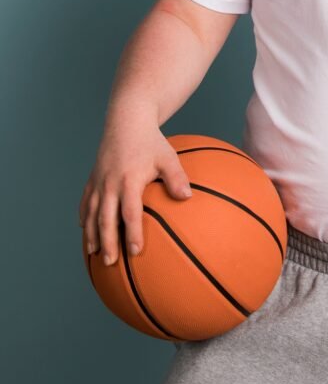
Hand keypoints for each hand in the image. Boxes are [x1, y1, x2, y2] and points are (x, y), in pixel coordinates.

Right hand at [78, 124, 192, 266]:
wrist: (127, 120)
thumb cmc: (151, 141)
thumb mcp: (168, 157)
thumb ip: (176, 177)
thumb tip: (187, 197)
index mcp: (129, 180)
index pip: (130, 213)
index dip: (132, 233)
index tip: (135, 251)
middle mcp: (110, 183)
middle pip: (105, 218)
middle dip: (108, 242)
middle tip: (110, 263)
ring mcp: (99, 181)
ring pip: (91, 212)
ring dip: (92, 234)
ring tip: (94, 253)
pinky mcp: (93, 177)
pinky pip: (85, 201)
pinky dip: (84, 216)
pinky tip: (85, 229)